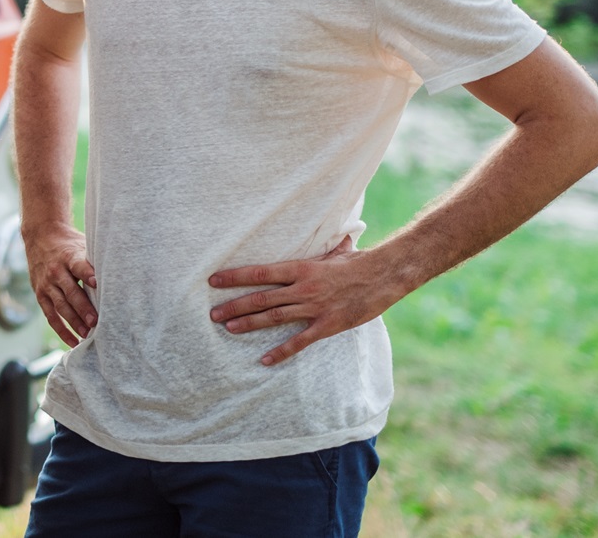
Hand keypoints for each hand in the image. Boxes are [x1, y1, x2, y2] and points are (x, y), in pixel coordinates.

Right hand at [23, 222, 96, 345]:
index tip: (97, 283)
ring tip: (86, 335)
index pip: (79, 266)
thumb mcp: (82, 244)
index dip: (87, 274)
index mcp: (69, 256)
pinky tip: (73, 342)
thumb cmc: (69, 244)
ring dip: (74, 321)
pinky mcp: (40, 294)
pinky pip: (50, 316)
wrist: (41, 236)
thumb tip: (121, 275)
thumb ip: (95, 261)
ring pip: (60, 306)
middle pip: (70, 292)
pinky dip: (61, 330)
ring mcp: (46, 284)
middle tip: (96, 322)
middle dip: (83, 308)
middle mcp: (56, 271)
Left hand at [208, 236, 405, 365]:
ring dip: (249, 324)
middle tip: (213, 314)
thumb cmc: (358, 263)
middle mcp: (303, 287)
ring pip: (274, 317)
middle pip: (261, 297)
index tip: (214, 280)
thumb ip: (324, 249)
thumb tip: (333, 236)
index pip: (260, 272)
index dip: (235, 277)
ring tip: (228, 328)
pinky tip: (265, 360)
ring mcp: (314, 307)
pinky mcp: (327, 325)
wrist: (384, 276)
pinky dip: (281, 351)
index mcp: (301, 268)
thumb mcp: (335, 252)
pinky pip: (300, 341)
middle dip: (235, 305)